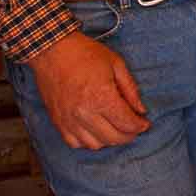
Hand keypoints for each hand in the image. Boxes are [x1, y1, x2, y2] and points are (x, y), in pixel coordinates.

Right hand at [30, 31, 149, 149]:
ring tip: (114, 128)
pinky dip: (88, 141)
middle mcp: (85, 112)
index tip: (144, 123)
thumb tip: (141, 110)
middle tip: (133, 127)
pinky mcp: (58, 122)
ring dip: (109, 140)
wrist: (51, 51)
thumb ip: (130, 89)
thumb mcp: (116, 64)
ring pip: (95, 144)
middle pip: (114, 138)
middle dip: (129, 135)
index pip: (127, 123)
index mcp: (102, 96)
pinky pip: (75, 143)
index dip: (140, 126)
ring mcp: (69, 119)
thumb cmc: (84, 53)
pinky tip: (95, 130)